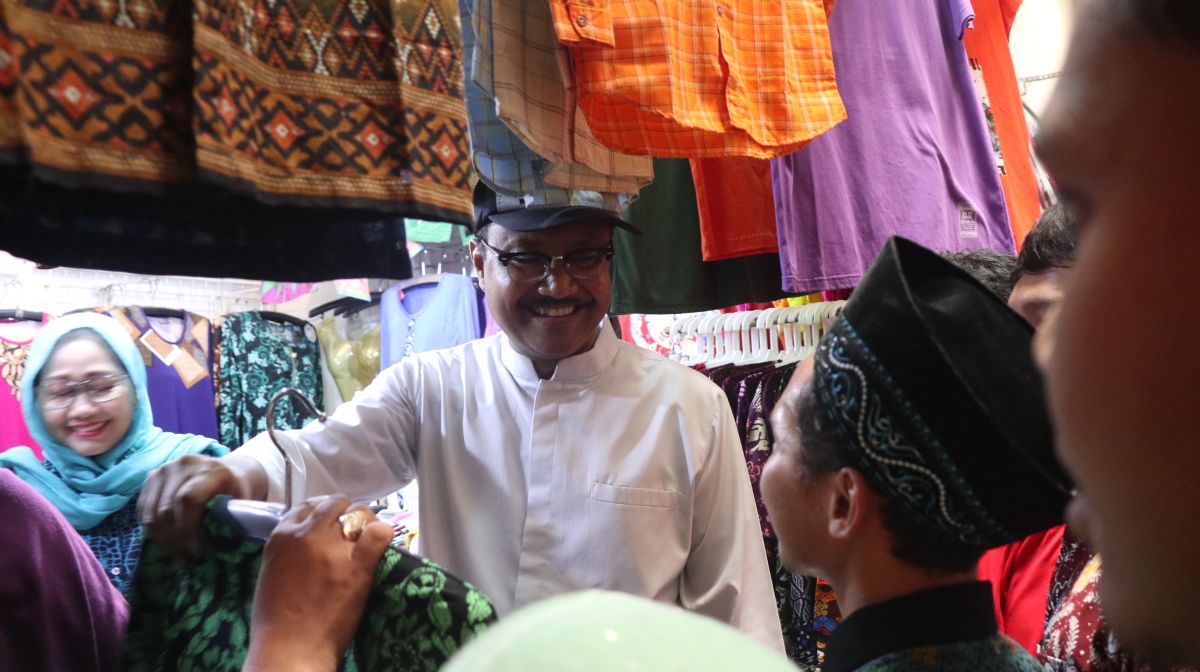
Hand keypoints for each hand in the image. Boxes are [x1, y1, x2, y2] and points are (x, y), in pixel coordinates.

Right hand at [138, 454, 267, 557]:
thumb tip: (207, 552)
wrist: (226, 470)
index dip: (188, 528)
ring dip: (162, 538)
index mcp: (212, 469)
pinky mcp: (152, 476)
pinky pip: (143, 510)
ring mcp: (166, 469)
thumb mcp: (241, 503)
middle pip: (167, 509)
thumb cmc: (235, 491)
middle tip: (185, 557)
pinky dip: (152, 530)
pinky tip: (166, 540)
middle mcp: (185, 464)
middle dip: (175, 539)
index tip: (195, 549)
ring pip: (152, 512)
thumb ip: (227, 522)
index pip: (188, 499)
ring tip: (176, 552)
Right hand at [242, 496, 391, 671]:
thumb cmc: (275, 622)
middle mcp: (307, 535)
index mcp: (281, 537)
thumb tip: (305, 544)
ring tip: (368, 537)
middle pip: (334, 504)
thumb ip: (287, 551)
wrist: (290, 650)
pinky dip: (384, 533)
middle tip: (353, 531)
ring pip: (358, 513)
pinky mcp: (358, 565)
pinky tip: (382, 543)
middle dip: (346, 514)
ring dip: (365, 521)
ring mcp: (333, 549)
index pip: (307, 506)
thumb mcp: (270, 574)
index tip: (331, 524)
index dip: (322, 514)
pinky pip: (379, 532)